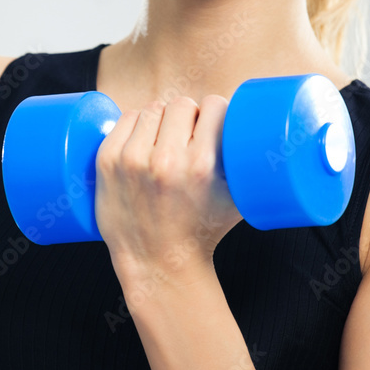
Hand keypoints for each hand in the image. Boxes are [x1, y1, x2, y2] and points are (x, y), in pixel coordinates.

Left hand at [94, 95, 242, 293]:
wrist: (158, 264)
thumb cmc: (202, 232)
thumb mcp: (237, 200)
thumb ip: (248, 165)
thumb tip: (260, 129)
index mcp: (201, 165)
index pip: (212, 106)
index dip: (214, 110)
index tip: (212, 122)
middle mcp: (165, 160)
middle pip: (181, 104)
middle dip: (188, 116)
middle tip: (188, 135)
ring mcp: (132, 159)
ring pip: (153, 109)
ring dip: (162, 118)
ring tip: (165, 139)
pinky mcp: (108, 160)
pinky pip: (127, 118)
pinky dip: (136, 123)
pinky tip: (143, 137)